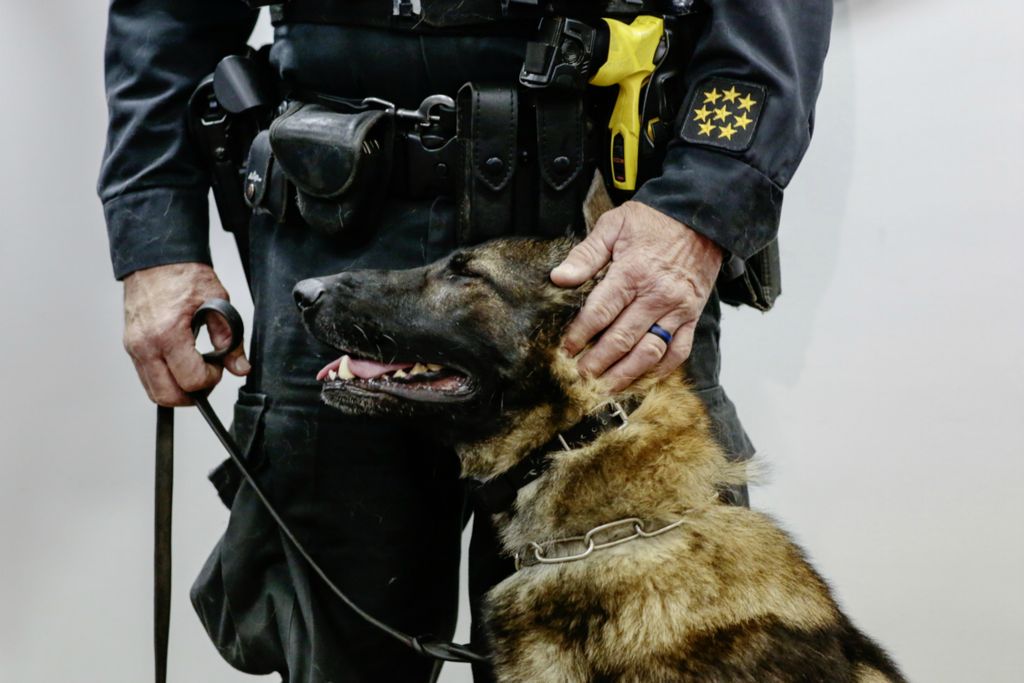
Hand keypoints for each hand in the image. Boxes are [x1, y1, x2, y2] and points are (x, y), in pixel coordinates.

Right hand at [123, 262, 249, 406]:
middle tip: (208, 377)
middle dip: (193, 394)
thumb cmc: (184, 275)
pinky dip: (165, 379)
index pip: (191, 380)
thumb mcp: (218, 303)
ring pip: (154, 391)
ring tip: (195, 372)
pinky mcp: (131, 346)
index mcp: (167, 333)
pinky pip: (146, 377)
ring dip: (178, 390)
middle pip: (167, 396)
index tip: (218, 366)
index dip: (211, 379)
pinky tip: (180, 365)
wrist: (156, 258)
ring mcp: (134, 347)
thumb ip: (230, 339)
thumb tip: (240, 367)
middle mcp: (145, 344)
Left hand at [550, 201, 721, 392]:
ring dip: (626, 373)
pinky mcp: (692, 317)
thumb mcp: (614, 225)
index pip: (600, 312)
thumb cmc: (654, 221)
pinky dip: (661, 370)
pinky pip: (678, 351)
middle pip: (622, 339)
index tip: (565, 349)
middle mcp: (656, 295)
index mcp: (632, 272)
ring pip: (649, 352)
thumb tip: (559, 277)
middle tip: (580, 376)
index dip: (580, 334)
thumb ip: (586, 255)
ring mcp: (677, 309)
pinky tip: (642, 379)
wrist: (701, 217)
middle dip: (598, 362)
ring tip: (606, 387)